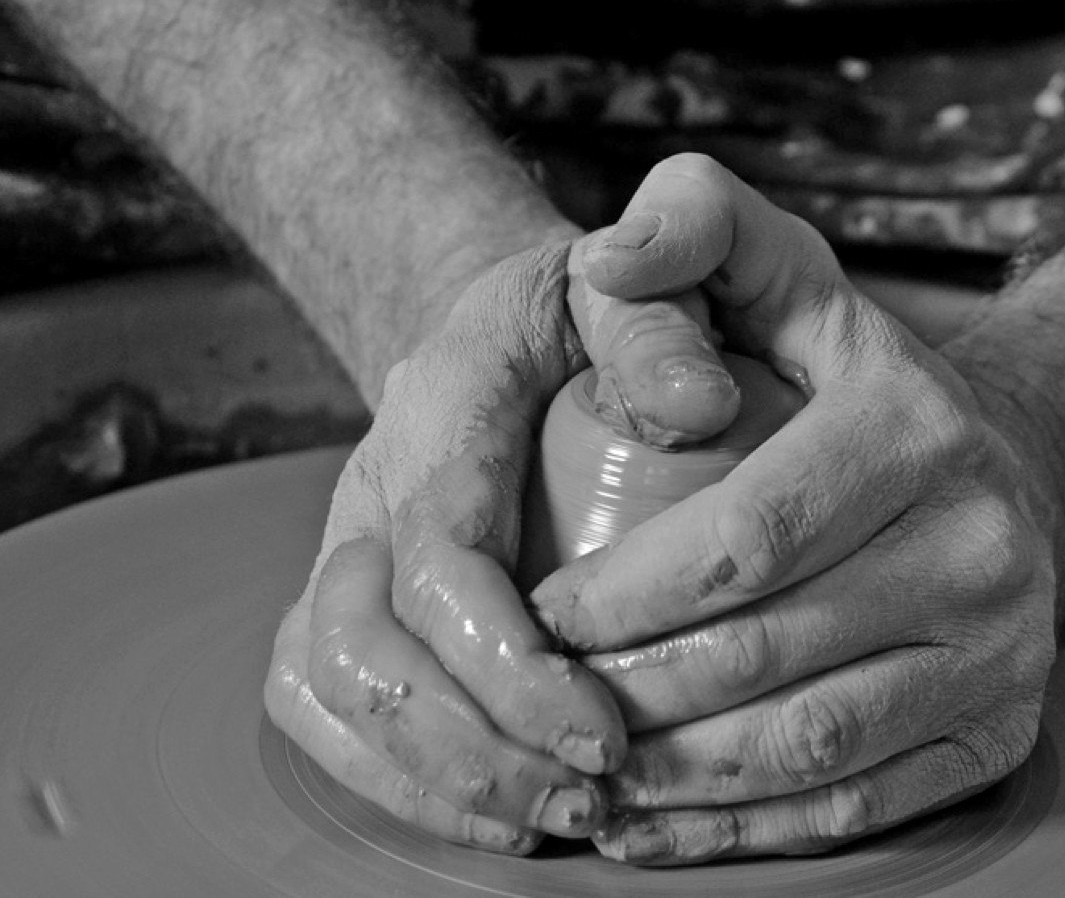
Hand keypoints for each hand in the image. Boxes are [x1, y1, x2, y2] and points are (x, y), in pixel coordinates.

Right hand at [263, 231, 739, 853]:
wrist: (507, 324)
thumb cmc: (580, 313)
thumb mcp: (627, 286)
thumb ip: (659, 323)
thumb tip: (704, 405)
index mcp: (440, 406)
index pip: (443, 556)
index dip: (510, 664)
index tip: (603, 733)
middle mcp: (371, 480)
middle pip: (364, 644)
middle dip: (469, 747)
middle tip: (588, 801)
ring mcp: (345, 539)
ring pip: (326, 683)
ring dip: (429, 776)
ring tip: (552, 819)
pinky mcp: (344, 587)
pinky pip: (320, 696)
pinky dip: (389, 773)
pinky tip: (495, 810)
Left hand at [531, 154, 1060, 863]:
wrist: (1001, 471)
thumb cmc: (848, 379)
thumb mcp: (780, 270)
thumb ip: (691, 225)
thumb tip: (605, 256)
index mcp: (916, 431)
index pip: (742, 539)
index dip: (620, 594)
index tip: (537, 618)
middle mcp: (980, 544)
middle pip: (763, 653)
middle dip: (626, 693)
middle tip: (541, 700)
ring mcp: (1002, 652)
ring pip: (805, 746)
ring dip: (672, 778)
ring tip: (580, 774)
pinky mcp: (999, 734)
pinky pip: (856, 806)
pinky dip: (743, 832)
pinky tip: (656, 824)